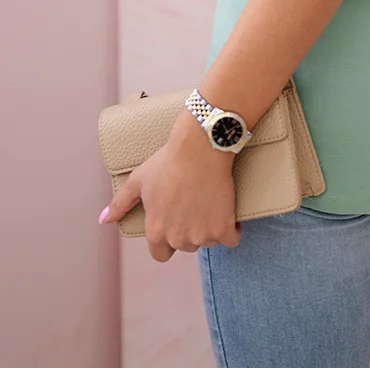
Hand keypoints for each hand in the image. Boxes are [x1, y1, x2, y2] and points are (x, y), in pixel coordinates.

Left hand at [99, 114, 241, 261]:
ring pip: (209, 241)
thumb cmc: (168, 161)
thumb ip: (120, 203)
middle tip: (194, 204)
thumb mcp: (139, 179)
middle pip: (186, 246)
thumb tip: (103, 220)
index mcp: (156, 231)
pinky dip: (232, 229)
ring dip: (211, 227)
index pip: (160, 255)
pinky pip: (232, 238)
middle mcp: (178, 238)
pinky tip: (229, 213)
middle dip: (190, 229)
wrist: (201, 147)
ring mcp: (202, 235)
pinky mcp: (224, 227)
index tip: (176, 223)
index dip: (168, 241)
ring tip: (209, 202)